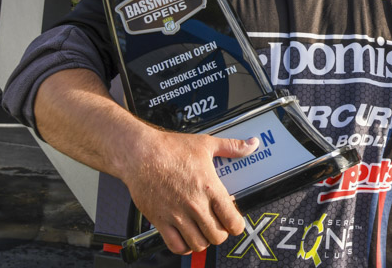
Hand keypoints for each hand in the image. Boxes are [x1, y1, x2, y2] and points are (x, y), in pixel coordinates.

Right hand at [120, 130, 258, 254]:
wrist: (140, 154)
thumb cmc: (170, 148)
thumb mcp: (206, 144)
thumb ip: (232, 147)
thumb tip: (251, 145)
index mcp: (209, 188)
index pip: (232, 220)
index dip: (237, 226)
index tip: (235, 223)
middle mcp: (195, 204)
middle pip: (217, 236)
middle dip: (221, 233)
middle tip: (218, 226)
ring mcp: (177, 215)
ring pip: (198, 243)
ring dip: (204, 240)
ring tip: (203, 231)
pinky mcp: (160, 221)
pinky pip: (176, 246)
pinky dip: (184, 247)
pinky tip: (186, 237)